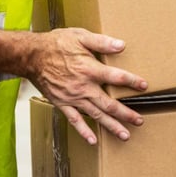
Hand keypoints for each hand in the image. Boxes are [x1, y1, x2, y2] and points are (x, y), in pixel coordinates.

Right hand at [27, 27, 147, 145]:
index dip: (131, 81)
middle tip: (139, 121)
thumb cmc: (56, 44)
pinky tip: (93, 140)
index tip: (144, 86)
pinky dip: (84, 131)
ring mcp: (73, 98)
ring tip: (125, 134)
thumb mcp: (79, 36)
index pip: (116, 77)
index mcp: (89, 69)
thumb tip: (121, 45)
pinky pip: (75, 120)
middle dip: (126, 113)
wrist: (32, 56)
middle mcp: (83, 87)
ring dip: (111, 125)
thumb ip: (101, 42)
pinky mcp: (62, 104)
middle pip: (109, 104)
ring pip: (95, 115)